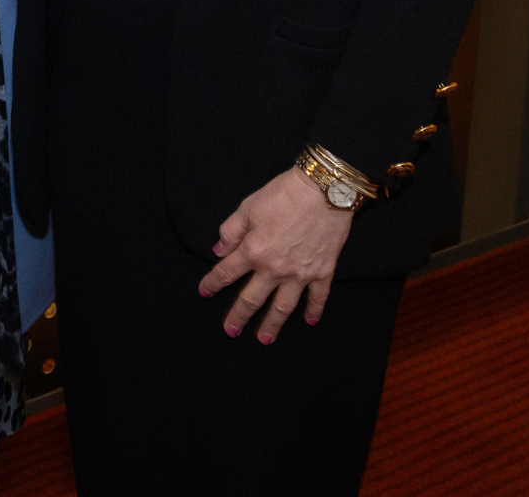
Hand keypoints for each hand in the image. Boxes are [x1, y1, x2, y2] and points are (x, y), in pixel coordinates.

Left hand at [197, 166, 354, 344]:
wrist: (323, 190)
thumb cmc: (283, 195)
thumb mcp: (247, 208)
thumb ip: (230, 232)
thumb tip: (219, 251)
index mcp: (252, 251)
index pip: (226, 273)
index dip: (212, 284)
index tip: (204, 292)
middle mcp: (274, 269)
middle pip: (251, 299)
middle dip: (238, 316)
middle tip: (231, 331)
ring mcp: (300, 274)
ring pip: (283, 306)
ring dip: (273, 324)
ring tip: (264, 339)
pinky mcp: (323, 272)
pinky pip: (318, 297)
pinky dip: (313, 311)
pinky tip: (309, 321)